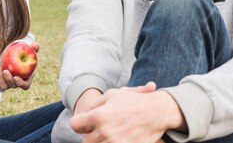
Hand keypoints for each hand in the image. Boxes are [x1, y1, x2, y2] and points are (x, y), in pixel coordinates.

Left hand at [0, 42, 38, 90]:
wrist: (14, 55)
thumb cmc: (24, 52)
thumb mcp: (30, 49)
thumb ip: (34, 47)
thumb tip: (35, 45)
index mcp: (27, 78)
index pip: (25, 86)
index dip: (20, 84)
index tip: (16, 77)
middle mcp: (17, 83)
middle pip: (13, 86)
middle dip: (8, 80)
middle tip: (5, 71)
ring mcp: (9, 83)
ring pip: (4, 86)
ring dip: (0, 79)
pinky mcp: (1, 82)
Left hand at [70, 82, 184, 142]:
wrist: (156, 112)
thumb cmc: (133, 101)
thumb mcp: (112, 95)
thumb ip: (95, 104)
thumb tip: (86, 113)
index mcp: (98, 116)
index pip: (75, 125)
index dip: (80, 123)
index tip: (86, 123)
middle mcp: (105, 131)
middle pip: (86, 141)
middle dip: (90, 136)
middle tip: (99, 130)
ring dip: (101, 141)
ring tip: (110, 133)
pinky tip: (118, 137)